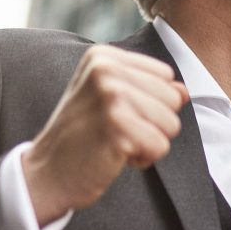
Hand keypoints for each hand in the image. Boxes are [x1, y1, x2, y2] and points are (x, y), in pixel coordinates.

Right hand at [23, 45, 188, 225]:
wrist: (46, 173)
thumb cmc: (83, 136)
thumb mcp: (111, 101)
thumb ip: (149, 89)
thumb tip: (184, 92)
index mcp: (103, 57)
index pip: (166, 76)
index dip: (151, 103)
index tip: (116, 114)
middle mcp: (106, 70)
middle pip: (172, 99)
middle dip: (153, 124)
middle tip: (115, 132)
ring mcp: (111, 96)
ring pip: (171, 124)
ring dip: (149, 143)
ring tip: (115, 143)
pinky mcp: (117, 127)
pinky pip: (160, 146)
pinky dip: (144, 159)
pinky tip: (116, 157)